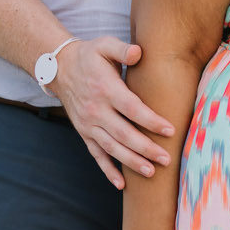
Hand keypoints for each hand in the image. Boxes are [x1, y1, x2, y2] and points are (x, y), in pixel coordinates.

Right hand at [50, 37, 175, 187]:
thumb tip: (138, 52)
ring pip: (111, 148)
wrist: (60, 69)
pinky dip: (108, 170)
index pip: (131, 108)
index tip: (169, 130)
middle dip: (146, 148)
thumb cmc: (90, 56)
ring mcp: (89, 124)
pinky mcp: (84, 133)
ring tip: (151, 172)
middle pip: (123, 133)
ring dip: (131, 162)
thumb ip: (122, 49)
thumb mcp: (104, 45)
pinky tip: (121, 183)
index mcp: (105, 89)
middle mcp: (96, 110)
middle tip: (167, 159)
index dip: (150, 120)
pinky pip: (96, 154)